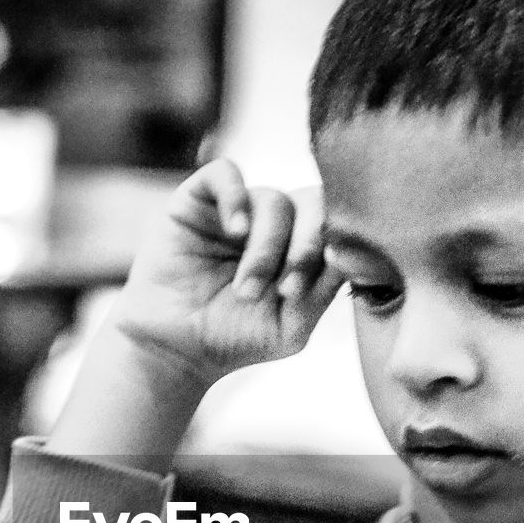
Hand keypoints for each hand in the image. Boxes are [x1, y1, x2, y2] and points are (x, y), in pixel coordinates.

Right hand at [112, 158, 342, 386]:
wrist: (173, 348)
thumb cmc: (234, 339)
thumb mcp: (292, 327)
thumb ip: (325, 289)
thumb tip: (350, 249)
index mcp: (303, 247)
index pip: (337, 224)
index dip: (335, 247)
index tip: (314, 287)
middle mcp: (276, 223)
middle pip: (313, 202)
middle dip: (306, 245)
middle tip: (286, 289)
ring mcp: (240, 208)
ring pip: (273, 200)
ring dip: (264, 251)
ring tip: (245, 291)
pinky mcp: (199, 199)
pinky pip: (226, 174)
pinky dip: (236, 199)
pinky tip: (234, 231)